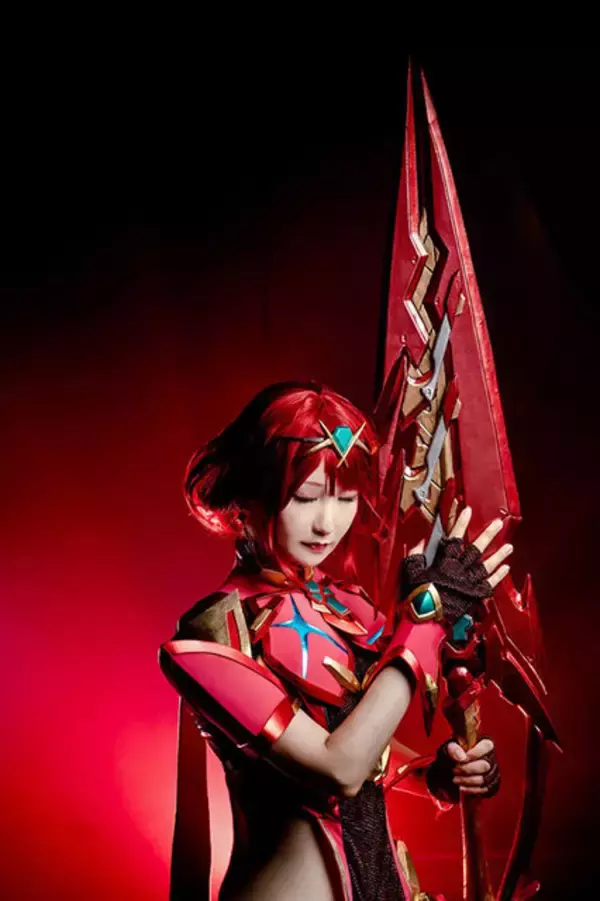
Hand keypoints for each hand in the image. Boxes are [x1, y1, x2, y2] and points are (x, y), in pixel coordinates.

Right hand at [402, 506, 512, 624]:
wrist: (427, 620)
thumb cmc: (417, 596)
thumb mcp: (411, 572)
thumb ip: (415, 556)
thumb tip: (420, 542)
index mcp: (444, 563)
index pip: (454, 538)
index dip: (461, 523)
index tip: (468, 511)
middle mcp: (459, 570)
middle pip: (475, 549)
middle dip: (488, 535)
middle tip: (498, 524)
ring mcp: (469, 583)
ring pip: (486, 565)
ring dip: (499, 555)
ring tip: (509, 546)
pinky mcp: (474, 596)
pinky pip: (489, 584)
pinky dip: (498, 576)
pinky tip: (506, 568)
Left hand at [448, 737, 500, 796]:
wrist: (456, 768)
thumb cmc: (456, 755)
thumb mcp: (451, 748)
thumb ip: (454, 748)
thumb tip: (461, 757)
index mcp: (485, 744)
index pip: (487, 746)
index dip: (474, 753)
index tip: (462, 759)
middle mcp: (492, 758)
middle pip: (484, 765)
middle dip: (467, 769)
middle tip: (454, 770)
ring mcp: (493, 772)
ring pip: (483, 779)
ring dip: (467, 780)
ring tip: (455, 779)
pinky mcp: (492, 785)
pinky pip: (485, 789)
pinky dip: (471, 789)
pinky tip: (461, 787)